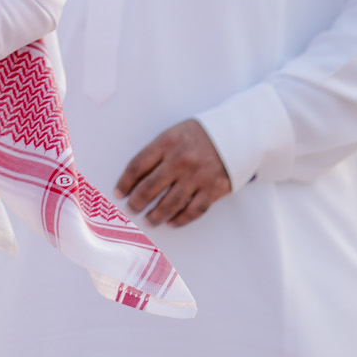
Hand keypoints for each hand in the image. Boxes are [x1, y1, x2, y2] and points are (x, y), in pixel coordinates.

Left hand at [115, 118, 230, 227]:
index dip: (125, 182)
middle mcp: (180, 161)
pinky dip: (180, 220)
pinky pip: (193, 211)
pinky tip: (170, 222)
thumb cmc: (199, 135)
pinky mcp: (213, 189)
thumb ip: (157, 152)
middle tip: (131, 209)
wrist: (237, 133)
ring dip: (155, 215)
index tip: (118, 193)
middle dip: (136, 202)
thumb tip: (135, 179)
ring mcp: (197, 177)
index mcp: (167, 143)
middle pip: (150, 188)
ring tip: (148, 220)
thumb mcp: (174, 133)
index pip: (137, 166)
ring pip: (170, 204)